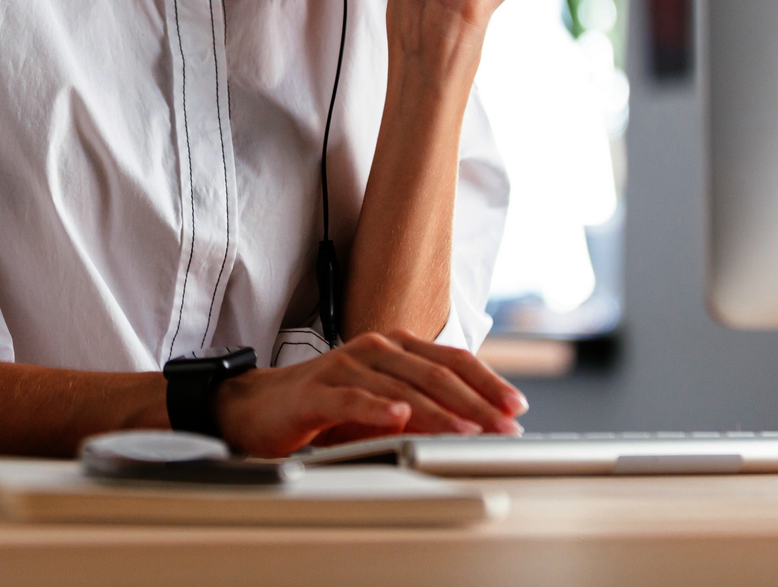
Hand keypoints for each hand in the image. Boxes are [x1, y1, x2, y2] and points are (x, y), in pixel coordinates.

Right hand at [212, 330, 527, 457]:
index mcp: (394, 347)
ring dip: (439, 410)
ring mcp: (344, 365)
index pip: (450, 359)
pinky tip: (399, 418)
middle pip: (433, 372)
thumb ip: (423, 408)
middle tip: (504, 426)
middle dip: (475, 401)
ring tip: (468, 429)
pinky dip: (378, 409)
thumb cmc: (326, 404)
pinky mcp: (317, 390)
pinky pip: (352, 398)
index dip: (487, 381)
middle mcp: (373, 348)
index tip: (517, 406)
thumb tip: (476, 426)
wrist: (260, 406)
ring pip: (400, 386)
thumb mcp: (383, 405)